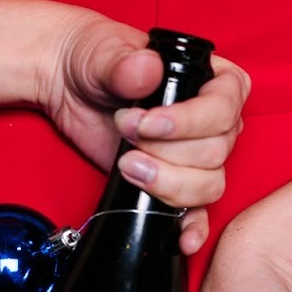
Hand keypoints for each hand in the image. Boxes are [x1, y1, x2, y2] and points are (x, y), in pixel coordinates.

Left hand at [37, 14, 249, 254]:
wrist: (66, 84)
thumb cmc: (95, 58)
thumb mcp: (105, 53)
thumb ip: (125, 62)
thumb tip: (147, 70)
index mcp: (212, 80)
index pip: (225, 108)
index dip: (190, 122)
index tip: (147, 122)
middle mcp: (213, 121)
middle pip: (217, 151)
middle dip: (167, 151)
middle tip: (125, 133)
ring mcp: (195, 156)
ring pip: (208, 184)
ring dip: (167, 182)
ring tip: (127, 164)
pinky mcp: (174, 182)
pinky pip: (198, 212)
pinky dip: (192, 227)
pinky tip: (182, 238)